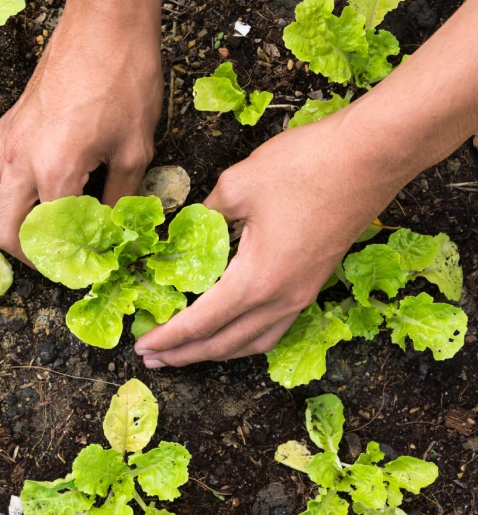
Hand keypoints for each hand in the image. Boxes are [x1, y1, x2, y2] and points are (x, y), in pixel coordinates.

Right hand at [0, 4, 162, 264]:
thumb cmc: (126, 81)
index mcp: (55, 173)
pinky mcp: (6, 120)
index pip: (48, 237)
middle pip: (2, 229)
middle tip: (52, 257)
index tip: (83, 266)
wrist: (105, 24)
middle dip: (25, 254)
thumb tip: (113, 228)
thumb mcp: (136, 149)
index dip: (66, 261)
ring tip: (23, 226)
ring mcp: (7, 139)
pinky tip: (11, 182)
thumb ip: (121, 197)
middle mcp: (21, 161)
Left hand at [136, 0, 477, 367]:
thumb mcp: (237, 184)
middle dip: (185, 354)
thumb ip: (205, 214)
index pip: (200, 323)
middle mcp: (281, 299)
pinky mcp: (314, 283)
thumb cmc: (306, 166)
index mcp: (256, 280)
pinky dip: (245, 339)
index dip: (168, 338)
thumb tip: (188, 228)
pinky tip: (233, 332)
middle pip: (224, 343)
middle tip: (151, 358)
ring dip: (216, 352)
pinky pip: (274, 328)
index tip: (141, 346)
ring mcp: (302, 294)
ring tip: (186, 353)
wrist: (372, 155)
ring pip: (253, 342)